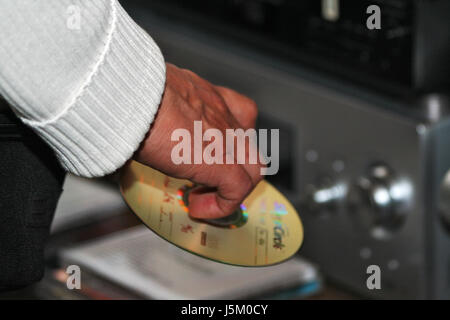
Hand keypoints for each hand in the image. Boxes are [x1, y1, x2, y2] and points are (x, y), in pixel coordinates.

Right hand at [135, 63, 263, 218]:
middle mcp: (220, 112)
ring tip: (204, 197)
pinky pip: (236, 190)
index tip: (207, 148)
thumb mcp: (146, 93)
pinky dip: (221, 205)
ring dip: (232, 188)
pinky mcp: (219, 162)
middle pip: (249, 141)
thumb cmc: (128, 88)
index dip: (228, 135)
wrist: (130, 94)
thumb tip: (129, 122)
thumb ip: (150, 108)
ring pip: (253, 167)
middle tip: (208, 179)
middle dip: (233, 164)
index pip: (236, 111)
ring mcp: (225, 137)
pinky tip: (196, 207)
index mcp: (202, 94)